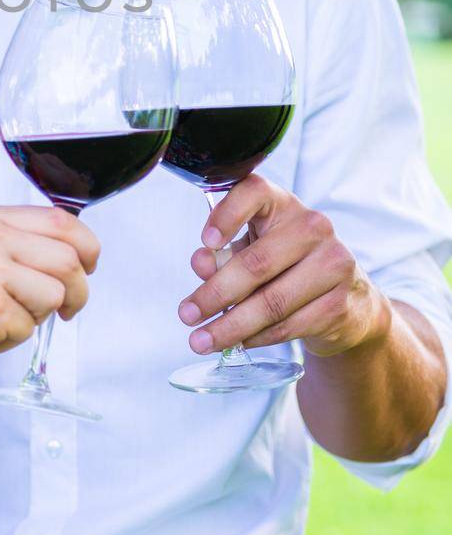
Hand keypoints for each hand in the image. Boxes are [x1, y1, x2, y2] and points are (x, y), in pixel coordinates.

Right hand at [0, 204, 99, 389]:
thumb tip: (73, 254)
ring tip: (6, 320)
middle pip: (69, 258)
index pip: (60, 219)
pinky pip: (31, 326)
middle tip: (65, 310)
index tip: (88, 267)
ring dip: (40, 317)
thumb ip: (15, 245)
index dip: (87, 246)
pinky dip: (14, 339)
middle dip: (77, 291)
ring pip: (57, 293)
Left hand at [178, 175, 387, 358]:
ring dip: (231, 326)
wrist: (348, 298)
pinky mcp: (340, 303)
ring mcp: (333, 265)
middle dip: (215, 294)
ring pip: (272, 303)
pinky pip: (288, 326)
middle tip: (186, 315)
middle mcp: (312, 228)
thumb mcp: (250, 250)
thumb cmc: (287, 265)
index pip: (255, 192)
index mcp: (282, 204)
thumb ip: (222, 255)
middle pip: (257, 263)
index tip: (205, 242)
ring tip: (202, 340)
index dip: (228, 215)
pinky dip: (257, 337)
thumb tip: (201, 264)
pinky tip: (239, 342)